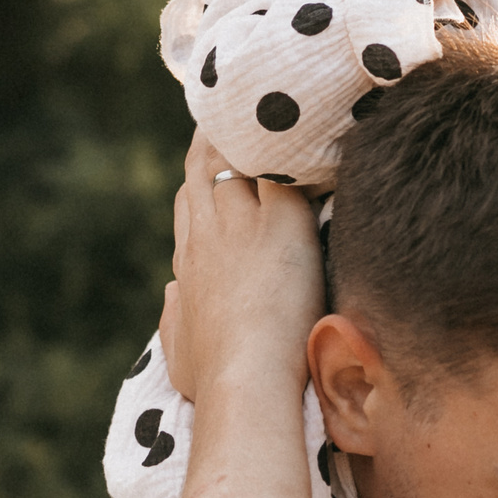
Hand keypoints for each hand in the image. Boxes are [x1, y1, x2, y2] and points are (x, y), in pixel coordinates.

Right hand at [166, 130, 321, 404]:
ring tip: (291, 112)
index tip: (217, 162)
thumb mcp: (177, 348)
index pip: (190, 201)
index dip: (203, 178)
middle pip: (207, 165)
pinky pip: (290, 167)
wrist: (242, 385)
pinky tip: (324, 134)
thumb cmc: (213, 381)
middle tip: (246, 113)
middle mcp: (209, 232)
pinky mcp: (283, 222)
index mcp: (188, 262)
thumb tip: (173, 291)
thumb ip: (173, 315)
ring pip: (245, 154)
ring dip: (265, 134)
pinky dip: (303, 152)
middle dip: (222, 136)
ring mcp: (243, 223)